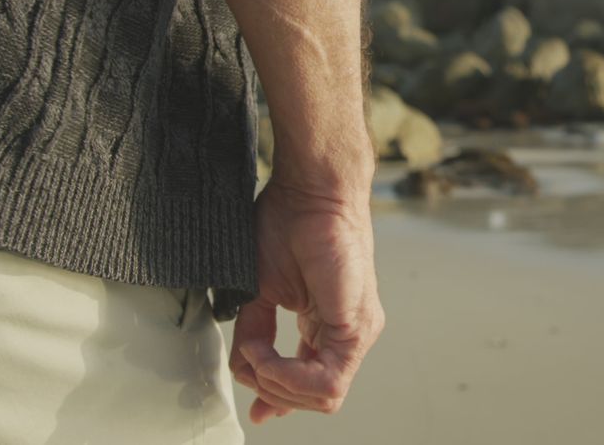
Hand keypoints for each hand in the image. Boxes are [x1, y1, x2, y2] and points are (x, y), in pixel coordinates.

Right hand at [230, 179, 383, 423]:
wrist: (310, 192)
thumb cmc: (288, 225)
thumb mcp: (261, 292)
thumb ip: (255, 335)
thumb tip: (245, 370)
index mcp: (328, 326)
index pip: (312, 382)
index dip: (280, 399)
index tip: (256, 411)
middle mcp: (349, 334)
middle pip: (316, 396)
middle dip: (272, 390)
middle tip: (247, 362)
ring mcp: (358, 332)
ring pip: (324, 396)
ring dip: (277, 384)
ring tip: (255, 353)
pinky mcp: (358, 326)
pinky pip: (328, 380)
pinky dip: (288, 376)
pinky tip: (266, 355)